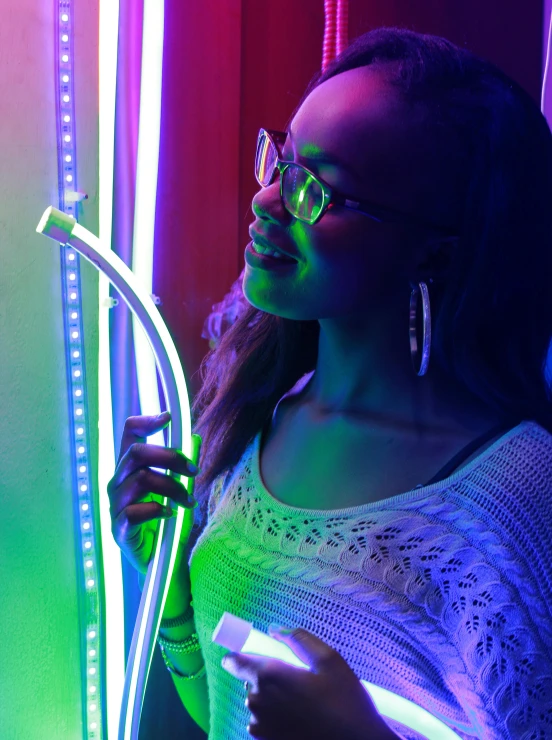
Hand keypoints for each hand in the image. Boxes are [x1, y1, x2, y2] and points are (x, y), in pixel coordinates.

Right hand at [106, 412, 198, 575]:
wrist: (160, 561)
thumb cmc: (167, 521)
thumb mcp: (178, 488)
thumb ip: (182, 465)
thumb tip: (195, 438)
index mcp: (130, 468)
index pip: (128, 434)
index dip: (145, 421)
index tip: (168, 419)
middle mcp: (118, 482)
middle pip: (136, 453)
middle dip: (170, 457)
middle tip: (194, 470)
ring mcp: (116, 505)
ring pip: (141, 480)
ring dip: (172, 488)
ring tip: (189, 501)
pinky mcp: (119, 529)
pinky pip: (135, 512)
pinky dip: (158, 510)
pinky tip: (171, 515)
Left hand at [221, 626, 398, 739]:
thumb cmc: (345, 703)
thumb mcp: (329, 661)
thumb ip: (299, 639)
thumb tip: (275, 629)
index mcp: (269, 676)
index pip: (235, 661)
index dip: (239, 656)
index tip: (252, 655)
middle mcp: (257, 702)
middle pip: (251, 681)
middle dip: (269, 678)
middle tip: (299, 683)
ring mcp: (259, 727)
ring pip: (259, 702)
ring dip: (273, 700)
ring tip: (303, 705)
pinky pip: (263, 722)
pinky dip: (276, 719)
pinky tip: (300, 721)